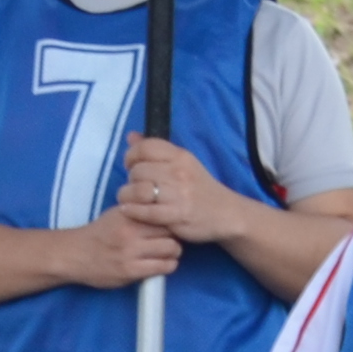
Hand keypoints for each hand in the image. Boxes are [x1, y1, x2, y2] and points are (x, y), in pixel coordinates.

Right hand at [59, 207, 185, 290]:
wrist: (75, 255)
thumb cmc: (99, 234)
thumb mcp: (117, 214)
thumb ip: (140, 213)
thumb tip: (166, 213)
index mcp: (128, 214)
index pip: (164, 212)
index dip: (172, 220)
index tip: (172, 225)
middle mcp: (130, 231)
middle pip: (171, 230)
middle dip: (175, 236)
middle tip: (172, 241)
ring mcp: (130, 252)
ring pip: (171, 249)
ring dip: (174, 253)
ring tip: (168, 254)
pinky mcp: (130, 271)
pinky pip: (162, 267)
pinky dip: (168, 266)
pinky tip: (163, 265)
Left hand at [114, 136, 241, 244]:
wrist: (225, 214)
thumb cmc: (199, 188)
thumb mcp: (182, 163)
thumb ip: (155, 151)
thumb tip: (130, 136)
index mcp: (180, 156)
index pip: (146, 147)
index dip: (131, 155)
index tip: (130, 165)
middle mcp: (179, 172)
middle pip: (138, 170)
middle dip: (130, 179)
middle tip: (134, 187)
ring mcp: (178, 194)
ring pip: (138, 190)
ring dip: (126, 196)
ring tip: (129, 200)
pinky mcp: (176, 215)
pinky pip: (145, 211)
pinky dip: (132, 211)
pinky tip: (129, 211)